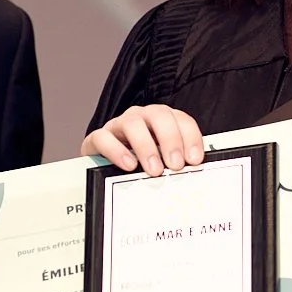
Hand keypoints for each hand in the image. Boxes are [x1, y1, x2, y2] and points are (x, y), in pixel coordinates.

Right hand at [82, 104, 202, 175]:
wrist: (103, 166)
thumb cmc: (140, 164)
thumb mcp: (161, 162)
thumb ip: (175, 164)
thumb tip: (192, 176)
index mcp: (162, 120)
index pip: (181, 120)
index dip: (191, 137)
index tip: (194, 159)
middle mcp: (142, 117)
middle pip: (159, 115)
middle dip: (170, 140)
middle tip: (176, 165)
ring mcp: (119, 125)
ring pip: (132, 123)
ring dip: (146, 146)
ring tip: (154, 170)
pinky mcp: (98, 138)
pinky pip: (103, 137)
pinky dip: (117, 151)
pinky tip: (128, 165)